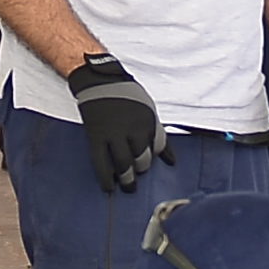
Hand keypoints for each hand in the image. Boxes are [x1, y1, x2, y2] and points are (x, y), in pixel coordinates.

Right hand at [73, 54, 161, 191]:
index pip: (157, 148)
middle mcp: (134, 129)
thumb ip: (159, 134)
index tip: (147, 164)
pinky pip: (101, 162)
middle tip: (136, 177)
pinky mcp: (97, 137)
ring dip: (126, 179)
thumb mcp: (149, 109)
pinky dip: (105, 177)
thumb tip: (171, 160)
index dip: (153, 158)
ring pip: (123, 164)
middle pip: (142, 159)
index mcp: (149, 121)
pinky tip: (108, 187)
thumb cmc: (126, 94)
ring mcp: (114, 134)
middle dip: (140, 169)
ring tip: (128, 188)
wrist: (99, 79)